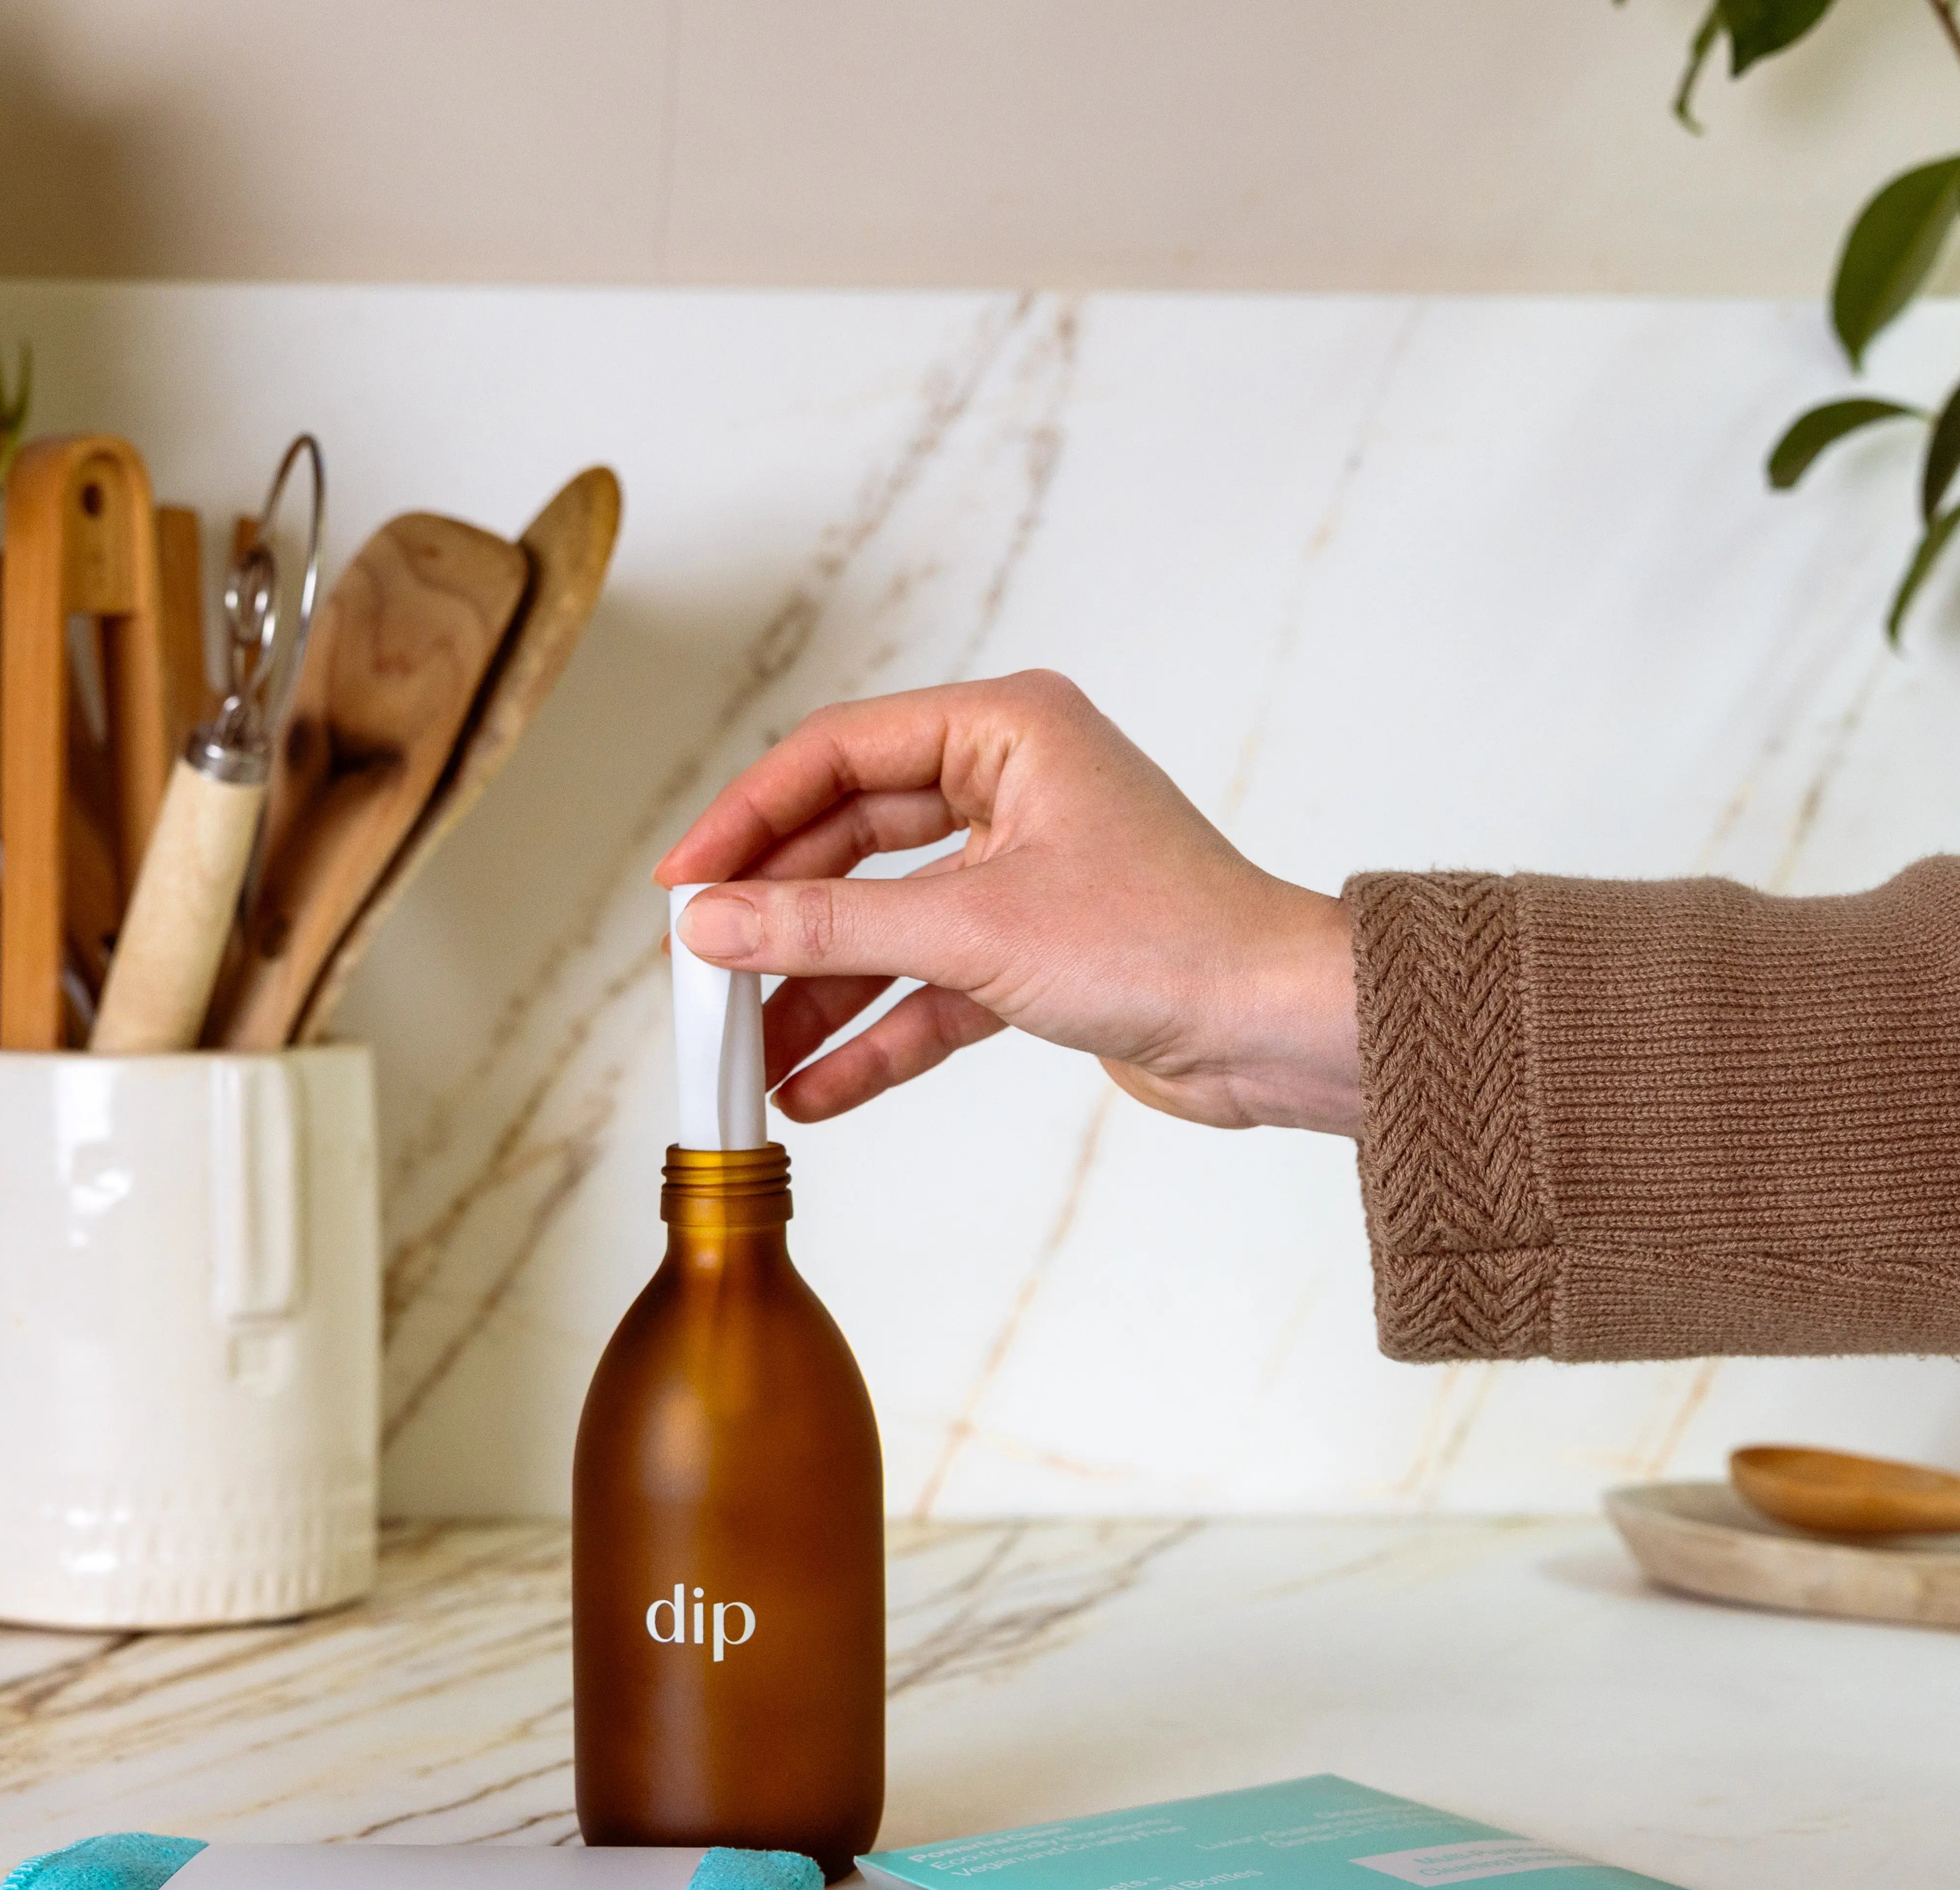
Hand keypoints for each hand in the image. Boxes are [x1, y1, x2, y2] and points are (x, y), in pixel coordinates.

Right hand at [655, 672, 1359, 1131]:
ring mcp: (1022, 872)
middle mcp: (1011, 787)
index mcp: (1006, 731)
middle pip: (851, 842)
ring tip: (744, 1057)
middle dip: (777, 919)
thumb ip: (830, 929)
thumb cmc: (1166, 942)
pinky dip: (879, 1035)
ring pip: (886, 925)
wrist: (1278, 1028)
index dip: (748, 819)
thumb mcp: (973, 931)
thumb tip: (709, 925)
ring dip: (817, 994)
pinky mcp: (1036, 953)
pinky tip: (816, 1089)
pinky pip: (931, 987)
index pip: (838, 754)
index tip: (681, 886)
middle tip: (699, 977)